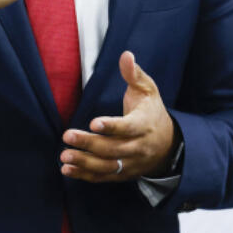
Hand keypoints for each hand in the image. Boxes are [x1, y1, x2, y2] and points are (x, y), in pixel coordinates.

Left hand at [60, 51, 175, 181]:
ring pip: (107, 166)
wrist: (168, 144)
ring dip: (85, 163)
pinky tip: (68, 169)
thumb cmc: (151, 111)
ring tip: (64, 156)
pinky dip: (85, 175)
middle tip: (67, 136)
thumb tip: (126, 55)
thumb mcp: (148, 90)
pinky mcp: (123, 173)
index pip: (128, 128)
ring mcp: (131, 163)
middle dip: (89, 144)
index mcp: (144, 125)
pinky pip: (104, 177)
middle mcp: (139, 147)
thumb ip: (134, 74)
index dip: (111, 127)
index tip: (93, 123)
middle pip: (113, 148)